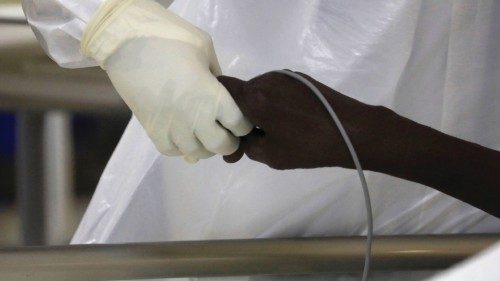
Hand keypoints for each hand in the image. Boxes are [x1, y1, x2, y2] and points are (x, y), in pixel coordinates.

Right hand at [81, 0, 251, 161]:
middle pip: (221, 146)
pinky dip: (180, 148)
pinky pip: (171, 151)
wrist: (126, 42)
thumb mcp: (205, 49)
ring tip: (204, 136)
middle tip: (227, 134)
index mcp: (213, 97)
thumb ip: (217, 75)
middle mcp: (196, 119)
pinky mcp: (152, 130)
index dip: (244, 126)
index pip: (239, 125)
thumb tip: (219, 90)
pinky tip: (182, 137)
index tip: (242, 122)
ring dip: (204, 147)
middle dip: (229, 142)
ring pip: (196, 153)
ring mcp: (172, 127)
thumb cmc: (170, 39)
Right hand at [218, 71, 387, 169]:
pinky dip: (272, 106)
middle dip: (237, 117)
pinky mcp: (300, 79)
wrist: (352, 131)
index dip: (215, 105)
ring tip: (266, 136)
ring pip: (258, 93)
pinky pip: (275, 91)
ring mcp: (285, 77)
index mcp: (255, 96)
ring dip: (256, 111)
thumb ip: (245, 146)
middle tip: (243, 144)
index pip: (222, 88)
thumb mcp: (270, 155)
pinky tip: (284, 125)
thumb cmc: (308, 146)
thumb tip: (236, 144)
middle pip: (240, 93)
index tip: (220, 127)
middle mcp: (266, 80)